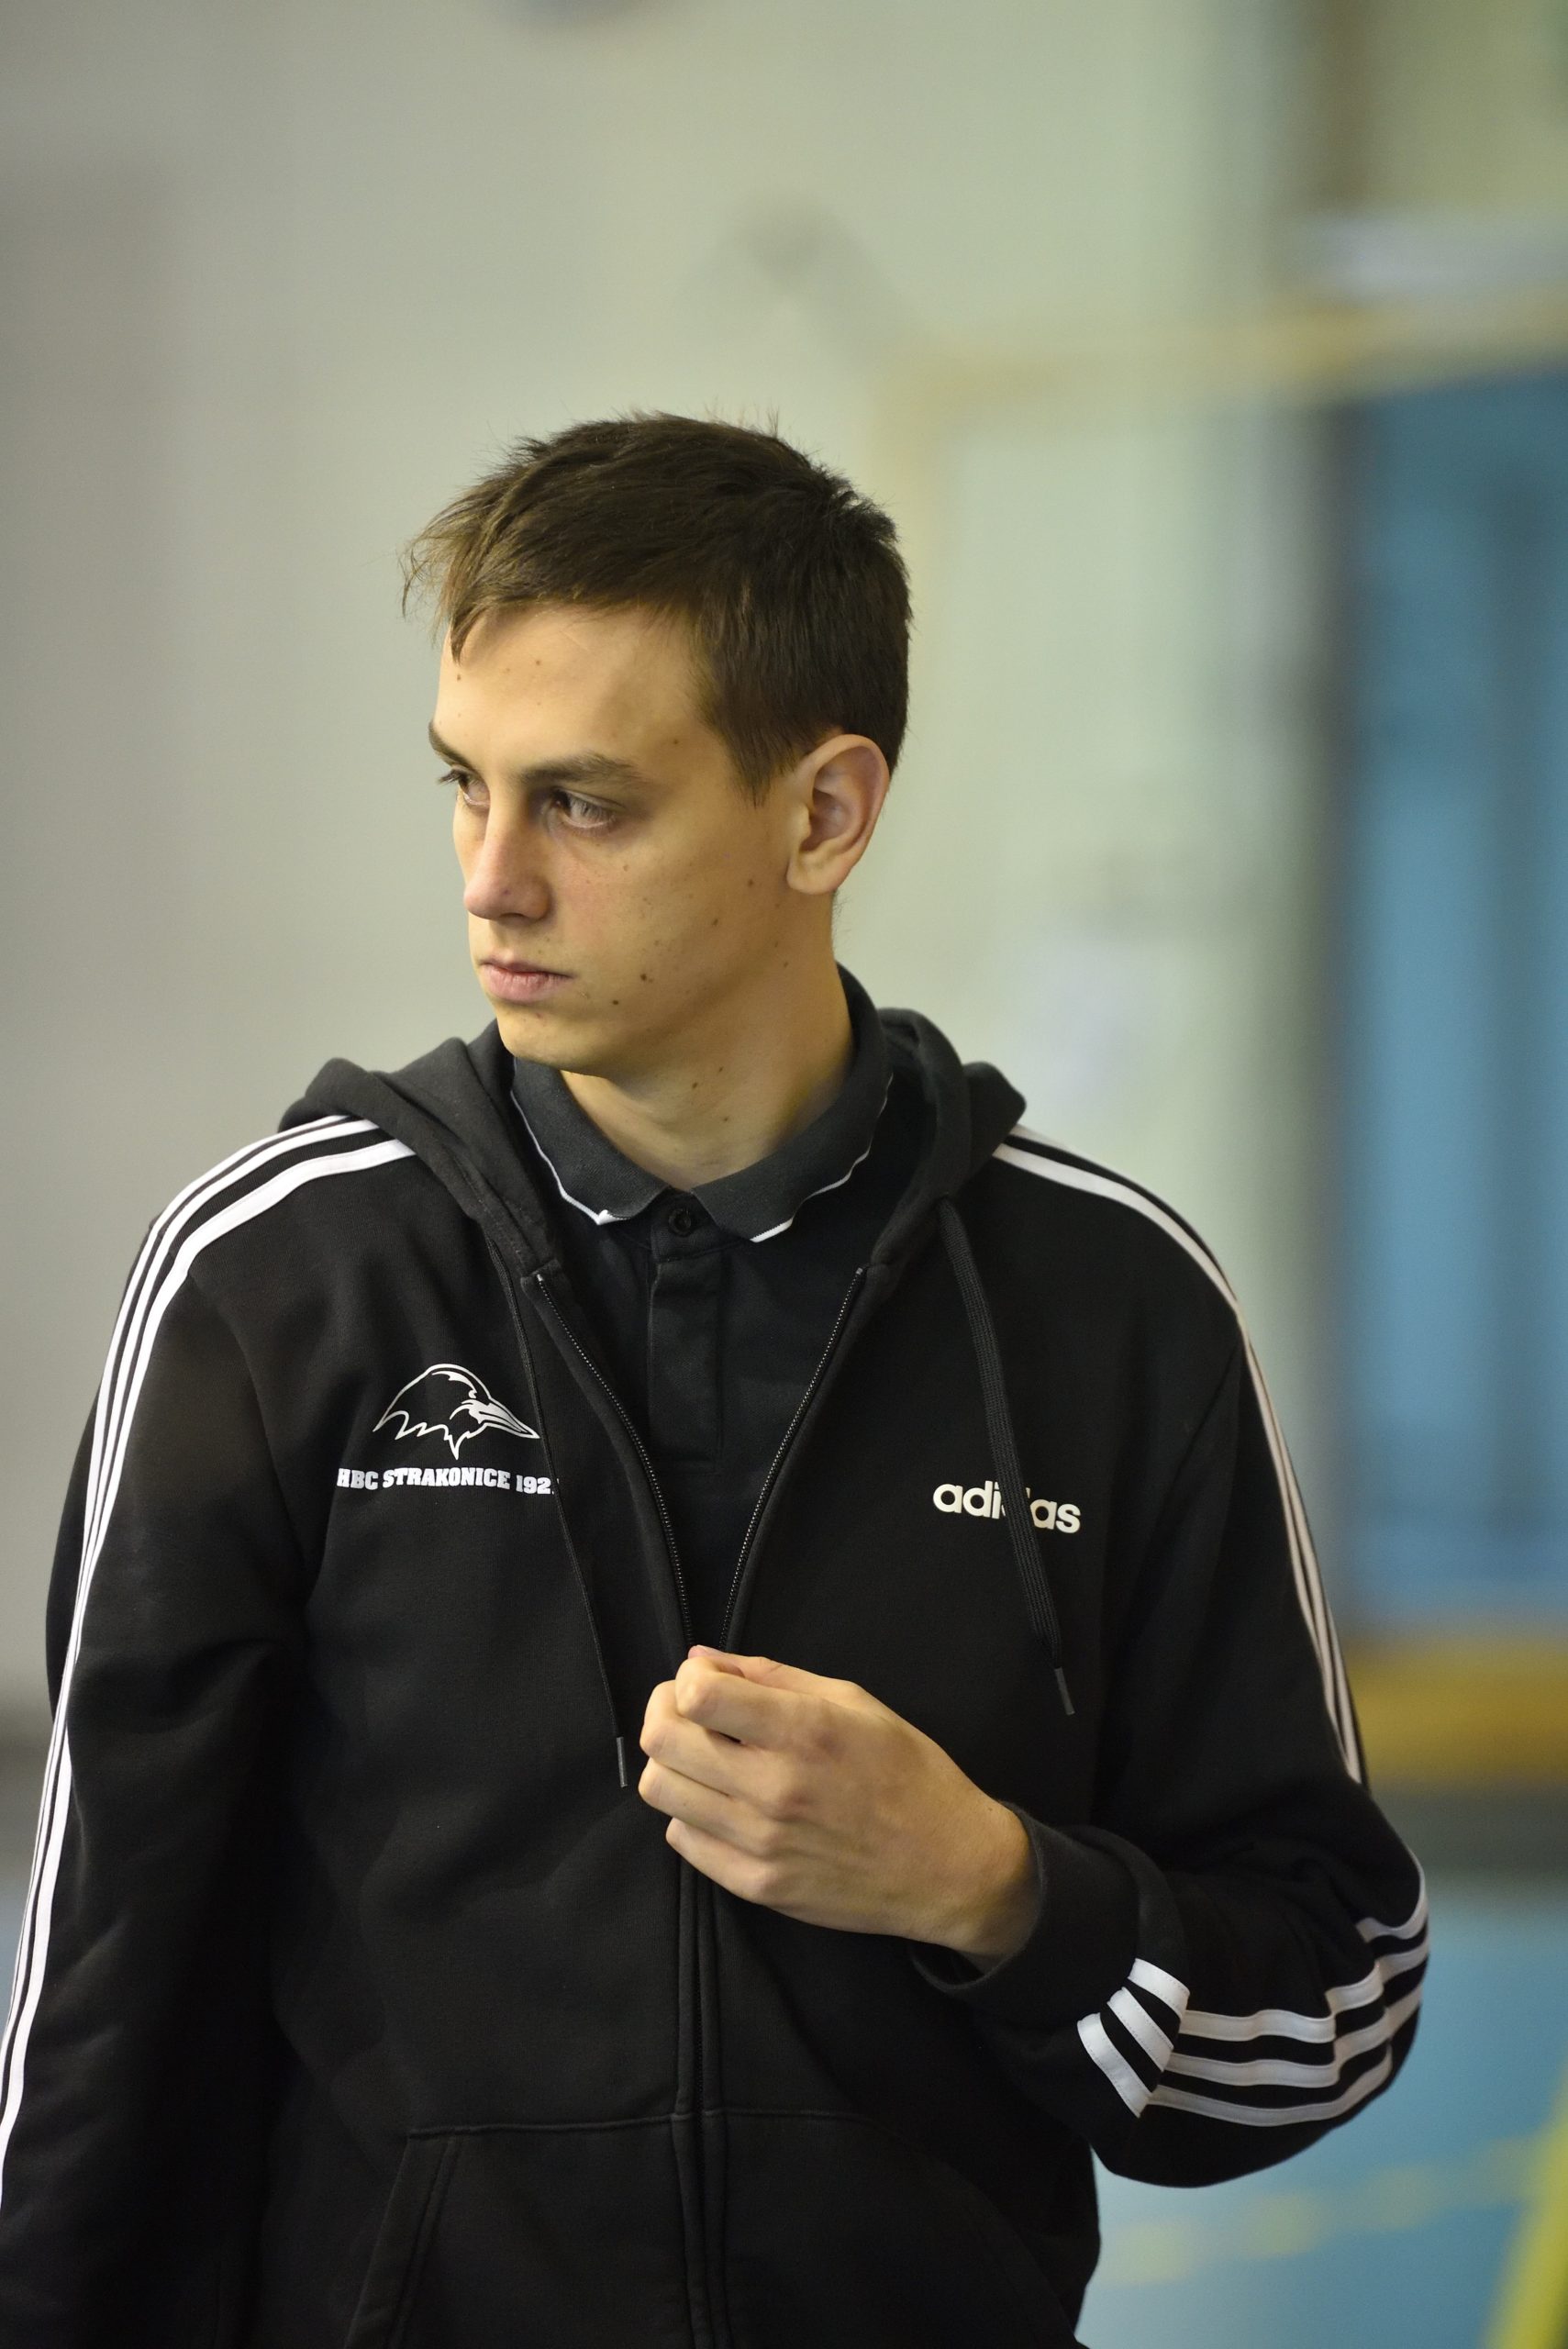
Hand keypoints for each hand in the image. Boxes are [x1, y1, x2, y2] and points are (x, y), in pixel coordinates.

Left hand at [636, 1646, 1040, 1963]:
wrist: (948, 1867)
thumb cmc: (908, 1772)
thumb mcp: (854, 1702)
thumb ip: (773, 1676)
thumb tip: (700, 1660)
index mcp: (803, 1731)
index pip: (695, 1695)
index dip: (688, 1679)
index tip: (708, 1683)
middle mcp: (774, 1788)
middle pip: (661, 1740)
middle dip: (665, 1712)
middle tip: (692, 1715)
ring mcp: (761, 1843)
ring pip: (660, 1791)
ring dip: (674, 1765)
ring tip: (707, 1761)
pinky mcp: (756, 1886)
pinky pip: (683, 1840)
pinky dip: (692, 1815)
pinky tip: (726, 1805)